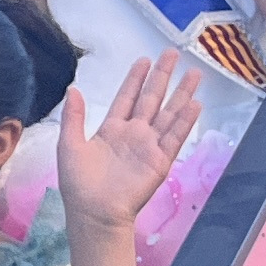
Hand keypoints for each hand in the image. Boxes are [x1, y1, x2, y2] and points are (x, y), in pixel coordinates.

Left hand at [53, 54, 198, 229]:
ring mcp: (149, 146)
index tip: (144, 59)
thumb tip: (73, 89)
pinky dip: (185, 121)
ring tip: (194, 74)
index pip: (127, 97)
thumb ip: (74, 117)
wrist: (94, 212)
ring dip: (181, 94)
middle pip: (152, 99)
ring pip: (169, 114)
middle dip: (163, 77)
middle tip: (173, 53)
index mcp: (111, 129)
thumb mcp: (69, 144)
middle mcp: (134, 134)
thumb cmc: (79, 182)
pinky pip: (175, 137)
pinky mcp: (160, 161)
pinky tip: (195, 104)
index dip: (136, 79)